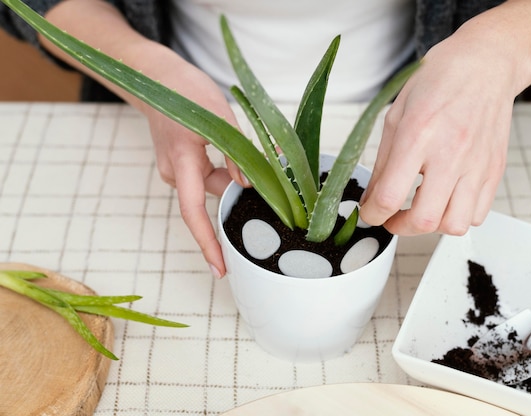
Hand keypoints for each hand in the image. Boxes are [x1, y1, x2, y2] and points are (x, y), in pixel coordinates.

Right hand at [144, 63, 245, 277]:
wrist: (156, 78)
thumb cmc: (185, 91)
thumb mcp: (219, 115)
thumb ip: (235, 151)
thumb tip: (248, 183)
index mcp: (182, 161)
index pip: (192, 211)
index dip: (206, 243)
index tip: (219, 268)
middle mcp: (174, 171)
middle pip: (208, 199)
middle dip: (234, 202)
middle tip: (264, 200)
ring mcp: (175, 168)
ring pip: (210, 186)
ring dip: (232, 181)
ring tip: (253, 164)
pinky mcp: (180, 163)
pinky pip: (205, 177)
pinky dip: (224, 173)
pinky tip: (238, 162)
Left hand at [360, 36, 515, 235]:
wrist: (486, 64)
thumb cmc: (440, 81)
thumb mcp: (397, 114)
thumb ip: (382, 161)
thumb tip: (371, 198)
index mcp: (419, 136)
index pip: (390, 196)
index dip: (372, 214)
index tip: (370, 213)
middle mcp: (451, 154)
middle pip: (425, 220)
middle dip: (400, 227)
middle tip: (392, 218)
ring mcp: (477, 165)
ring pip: (456, 224)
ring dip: (432, 226)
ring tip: (422, 208)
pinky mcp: (495, 170)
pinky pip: (479, 214)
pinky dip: (459, 215)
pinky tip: (446, 198)